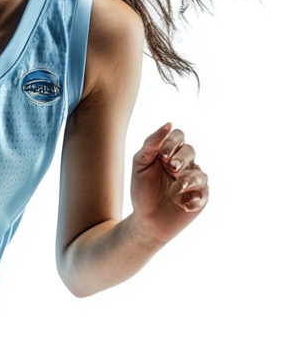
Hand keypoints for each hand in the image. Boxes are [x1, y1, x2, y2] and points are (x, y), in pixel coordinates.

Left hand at [130, 123, 208, 246]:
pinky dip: (195, 199)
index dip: (173, 142)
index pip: (178, 137)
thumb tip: (168, 124)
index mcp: (170, 154)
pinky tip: (184, 205)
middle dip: (182, 157)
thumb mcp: (141, 165)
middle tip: (172, 168)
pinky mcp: (199, 199)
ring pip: (200, 173)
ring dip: (187, 180)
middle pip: (190, 151)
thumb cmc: (143, 192)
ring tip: (175, 191)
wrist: (146, 221)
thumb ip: (151, 144)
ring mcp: (194, 182)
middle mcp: (185, 165)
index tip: (163, 155)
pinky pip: (204, 194)